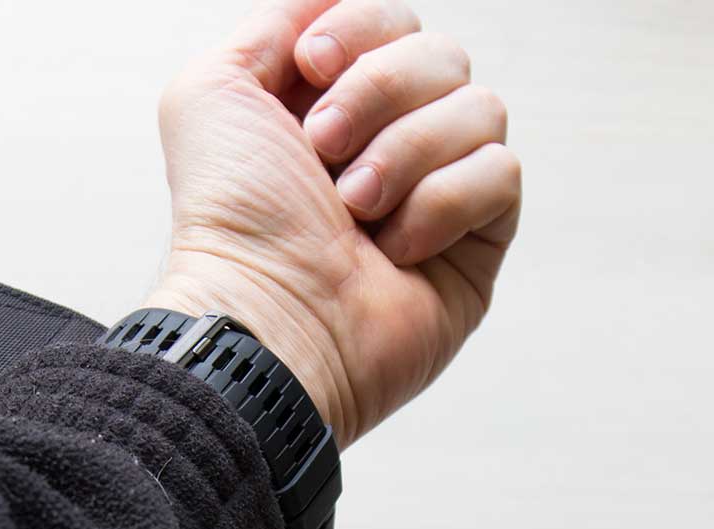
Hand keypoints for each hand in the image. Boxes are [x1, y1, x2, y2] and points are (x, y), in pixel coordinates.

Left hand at [145, 0, 520, 447]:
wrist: (266, 313)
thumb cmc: (231, 218)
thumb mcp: (213, 90)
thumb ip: (274, 24)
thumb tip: (330, 9)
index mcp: (331, 104)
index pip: (391, 21)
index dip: (359, 31)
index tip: (310, 68)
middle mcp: (389, 143)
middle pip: (440, 54)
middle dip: (378, 93)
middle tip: (323, 151)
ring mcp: (439, 191)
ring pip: (480, 107)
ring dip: (405, 153)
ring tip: (355, 208)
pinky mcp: (479, 242)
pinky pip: (501, 173)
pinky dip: (443, 204)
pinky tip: (397, 247)